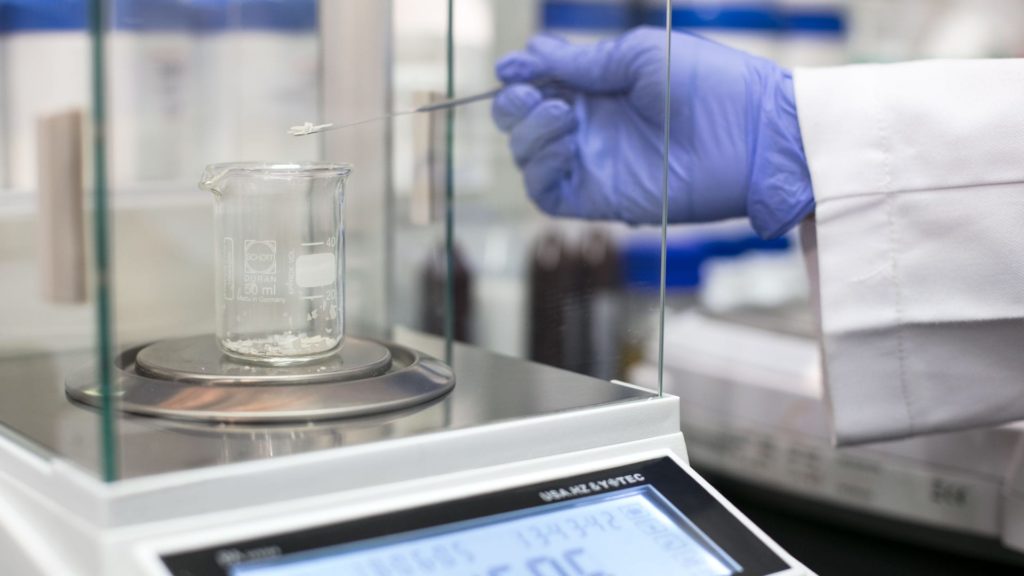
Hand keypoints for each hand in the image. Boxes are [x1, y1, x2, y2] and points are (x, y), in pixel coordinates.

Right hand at [493, 27, 812, 237]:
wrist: (753, 136)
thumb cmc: (710, 85)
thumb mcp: (642, 57)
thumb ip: (584, 62)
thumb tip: (527, 56)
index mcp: (601, 88)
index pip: (541, 84)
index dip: (520, 77)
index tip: (513, 69)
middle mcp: (591, 126)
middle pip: (524, 122)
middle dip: (515, 107)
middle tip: (532, 95)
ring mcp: (593, 163)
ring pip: (528, 156)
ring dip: (529, 133)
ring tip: (562, 115)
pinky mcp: (599, 197)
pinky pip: (546, 192)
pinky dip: (540, 167)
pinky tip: (565, 143)